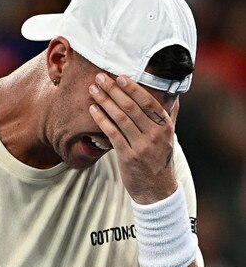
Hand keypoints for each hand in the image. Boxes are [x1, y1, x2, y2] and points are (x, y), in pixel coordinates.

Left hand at [88, 73, 177, 203]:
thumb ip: (169, 115)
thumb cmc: (160, 159)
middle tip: (100, 77)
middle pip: (131, 107)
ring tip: (93, 89)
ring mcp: (141, 146)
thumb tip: (174, 95)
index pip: (148, 101)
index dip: (132, 88)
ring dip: (104, 101)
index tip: (119, 76)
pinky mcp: (127, 156)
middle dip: (113, 90)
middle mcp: (155, 134)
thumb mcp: (169, 137)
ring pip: (120, 118)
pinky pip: (112, 133)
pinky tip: (92, 109)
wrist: (156, 190)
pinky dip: (101, 119)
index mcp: (165, 126)